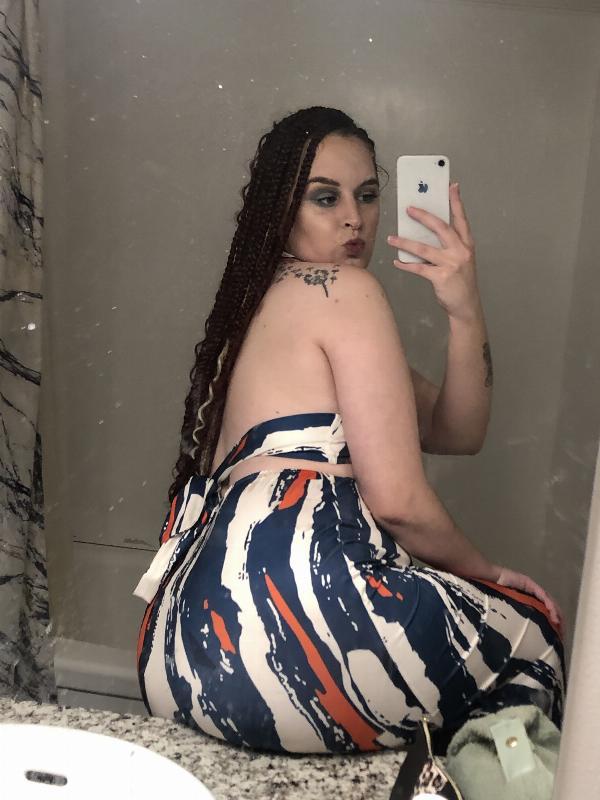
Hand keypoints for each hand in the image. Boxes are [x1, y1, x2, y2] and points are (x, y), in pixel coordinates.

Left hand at [386, 183, 479, 321]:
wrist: (466, 305)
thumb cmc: (461, 280)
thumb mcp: (461, 259)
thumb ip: (449, 245)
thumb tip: (425, 232)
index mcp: (467, 244)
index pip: (461, 219)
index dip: (456, 202)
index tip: (451, 186)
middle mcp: (461, 251)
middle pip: (441, 228)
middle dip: (424, 216)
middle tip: (408, 209)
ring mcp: (451, 264)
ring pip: (424, 248)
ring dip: (405, 243)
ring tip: (391, 239)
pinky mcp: (441, 277)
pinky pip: (418, 268)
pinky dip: (406, 265)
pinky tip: (397, 262)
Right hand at [495, 565, 565, 637]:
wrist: (484, 580)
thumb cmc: (490, 599)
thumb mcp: (504, 614)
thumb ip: (511, 622)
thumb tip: (515, 643)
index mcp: (526, 604)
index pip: (543, 614)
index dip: (551, 625)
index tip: (556, 639)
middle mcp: (531, 596)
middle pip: (549, 609)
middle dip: (558, 621)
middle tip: (561, 635)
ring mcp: (531, 589)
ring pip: (549, 602)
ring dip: (555, 614)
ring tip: (558, 625)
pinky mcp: (529, 583)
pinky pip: (542, 594)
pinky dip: (548, 604)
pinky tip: (552, 614)